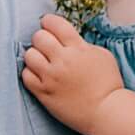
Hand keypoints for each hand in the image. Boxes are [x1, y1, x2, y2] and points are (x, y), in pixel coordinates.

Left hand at [21, 14, 123, 134]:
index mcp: (78, 48)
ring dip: (35, 56)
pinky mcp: (43, 93)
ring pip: (29, 55)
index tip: (49, 26)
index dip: (49, 22)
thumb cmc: (108, 84)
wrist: (106, 112)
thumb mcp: (102, 55)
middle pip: (38, 37)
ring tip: (42, 62)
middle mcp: (62, 60)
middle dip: (42, 38)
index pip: (54, 24)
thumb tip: (67, 40)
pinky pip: (26, 76)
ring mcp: (51, 77)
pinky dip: (31, 73)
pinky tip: (40, 75)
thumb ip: (83, 44)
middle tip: (47, 46)